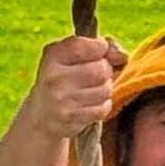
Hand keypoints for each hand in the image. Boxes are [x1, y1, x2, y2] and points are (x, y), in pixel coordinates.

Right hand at [24, 29, 124, 146]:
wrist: (42, 115)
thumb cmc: (62, 78)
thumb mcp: (69, 55)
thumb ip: (97, 46)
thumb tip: (122, 56)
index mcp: (53, 56)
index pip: (88, 45)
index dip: (101, 47)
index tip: (99, 51)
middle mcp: (55, 78)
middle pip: (101, 69)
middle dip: (105, 70)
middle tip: (96, 74)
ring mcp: (62, 101)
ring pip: (105, 89)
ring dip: (105, 88)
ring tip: (91, 89)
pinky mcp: (72, 120)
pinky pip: (103, 108)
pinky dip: (101, 105)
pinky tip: (89, 104)